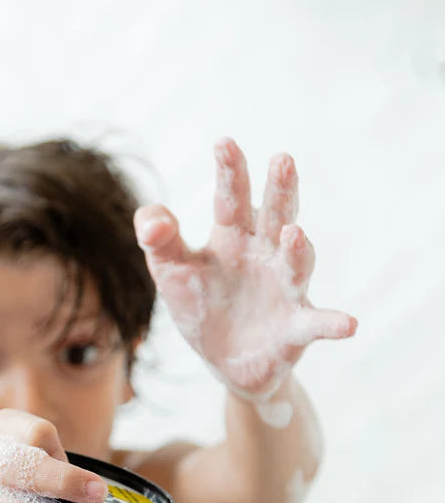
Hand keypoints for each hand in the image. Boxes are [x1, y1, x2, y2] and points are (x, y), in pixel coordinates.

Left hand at [134, 138, 356, 399]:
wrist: (222, 360)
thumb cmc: (200, 303)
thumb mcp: (170, 270)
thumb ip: (159, 240)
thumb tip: (152, 221)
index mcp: (232, 236)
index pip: (230, 199)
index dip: (229, 173)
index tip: (223, 143)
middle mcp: (266, 255)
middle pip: (275, 216)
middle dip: (280, 190)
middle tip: (282, 159)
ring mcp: (285, 289)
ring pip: (296, 264)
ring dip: (298, 250)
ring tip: (292, 234)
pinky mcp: (296, 328)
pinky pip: (316, 323)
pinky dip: (332, 322)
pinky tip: (349, 323)